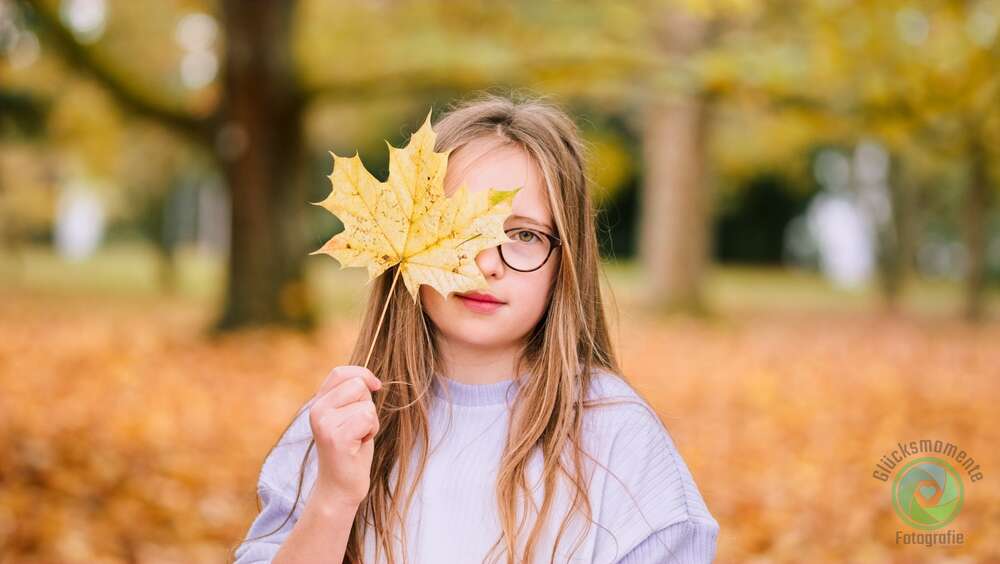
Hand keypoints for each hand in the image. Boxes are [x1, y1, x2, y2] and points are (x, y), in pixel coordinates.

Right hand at [308, 365, 382, 507]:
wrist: (339, 487)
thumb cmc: (351, 451)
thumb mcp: (348, 417)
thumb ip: (352, 396)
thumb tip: (370, 379)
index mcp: (318, 403)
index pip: (340, 372)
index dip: (362, 374)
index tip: (376, 386)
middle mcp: (317, 410)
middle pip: (357, 385)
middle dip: (368, 405)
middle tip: (359, 427)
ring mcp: (324, 423)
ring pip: (366, 404)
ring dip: (371, 421)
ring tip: (358, 438)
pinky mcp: (336, 437)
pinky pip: (367, 418)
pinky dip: (371, 431)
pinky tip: (359, 445)